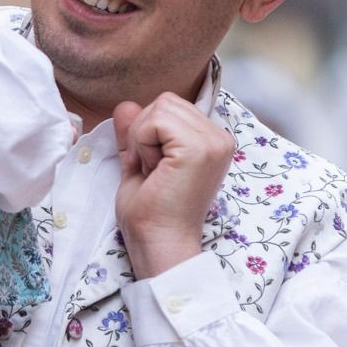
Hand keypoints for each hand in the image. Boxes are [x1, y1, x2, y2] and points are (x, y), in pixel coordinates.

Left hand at [113, 94, 233, 278]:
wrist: (160, 244)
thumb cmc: (152, 214)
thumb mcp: (139, 162)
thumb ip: (136, 133)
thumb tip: (126, 104)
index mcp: (211, 141)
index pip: (169, 107)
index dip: (148, 133)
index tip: (152, 169)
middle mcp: (220, 137)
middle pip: (165, 102)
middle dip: (144, 133)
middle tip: (151, 171)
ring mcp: (213, 141)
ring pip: (159, 108)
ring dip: (143, 139)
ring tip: (155, 172)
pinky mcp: (200, 148)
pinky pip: (155, 121)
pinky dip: (143, 144)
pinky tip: (155, 171)